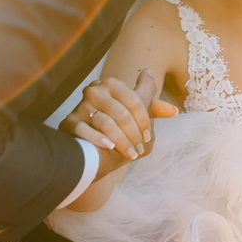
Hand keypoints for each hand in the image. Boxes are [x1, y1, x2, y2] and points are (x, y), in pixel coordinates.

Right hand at [61, 69, 177, 162]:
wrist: (92, 156)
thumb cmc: (117, 134)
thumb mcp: (136, 122)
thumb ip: (152, 111)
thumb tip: (173, 109)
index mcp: (112, 85)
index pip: (135, 99)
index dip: (144, 121)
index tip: (146, 137)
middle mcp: (94, 91)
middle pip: (122, 112)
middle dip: (133, 134)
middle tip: (138, 148)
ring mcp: (80, 107)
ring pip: (106, 122)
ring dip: (121, 141)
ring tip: (128, 153)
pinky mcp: (68, 123)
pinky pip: (85, 130)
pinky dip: (99, 140)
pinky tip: (109, 148)